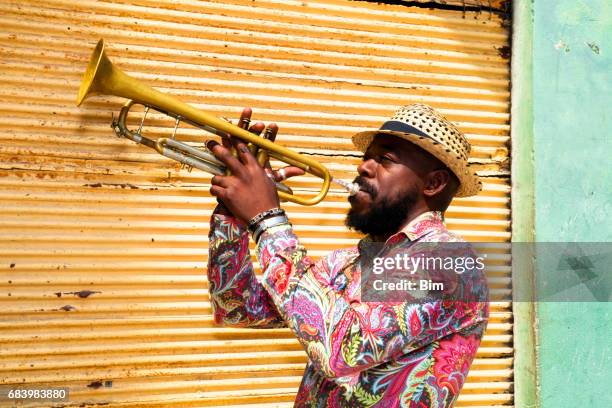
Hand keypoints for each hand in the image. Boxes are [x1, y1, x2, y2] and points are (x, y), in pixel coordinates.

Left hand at [208, 108, 302, 222]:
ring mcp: (234, 184)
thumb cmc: (270, 201)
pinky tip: (219, 194)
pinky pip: (214, 189)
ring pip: (217, 176)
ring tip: (220, 185)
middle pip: (226, 156)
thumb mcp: (273, 184)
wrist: (265, 217)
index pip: (243, 150)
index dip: (235, 141)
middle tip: (210, 143)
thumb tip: (300, 170)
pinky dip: (215, 191)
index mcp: (255, 169)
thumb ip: (276, 173)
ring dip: (217, 180)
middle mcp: (244, 174)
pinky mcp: (227, 195)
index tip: (229, 134)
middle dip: (217, 149)